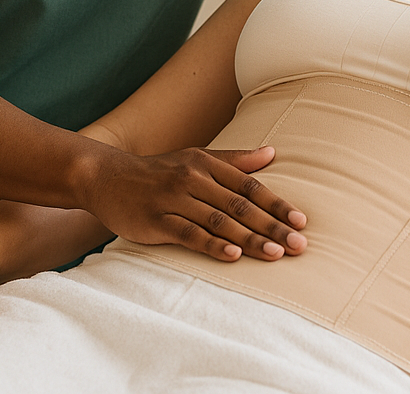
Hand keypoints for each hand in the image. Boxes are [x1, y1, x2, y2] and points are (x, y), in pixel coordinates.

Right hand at [86, 145, 306, 262]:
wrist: (107, 177)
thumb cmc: (159, 170)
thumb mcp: (196, 158)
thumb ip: (235, 160)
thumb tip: (272, 153)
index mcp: (207, 163)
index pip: (250, 187)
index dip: (277, 204)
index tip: (301, 222)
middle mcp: (194, 179)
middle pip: (240, 207)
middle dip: (272, 226)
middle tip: (299, 245)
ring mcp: (174, 200)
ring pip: (219, 222)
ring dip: (249, 239)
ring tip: (275, 254)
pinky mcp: (156, 220)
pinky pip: (188, 234)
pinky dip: (211, 244)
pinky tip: (232, 256)